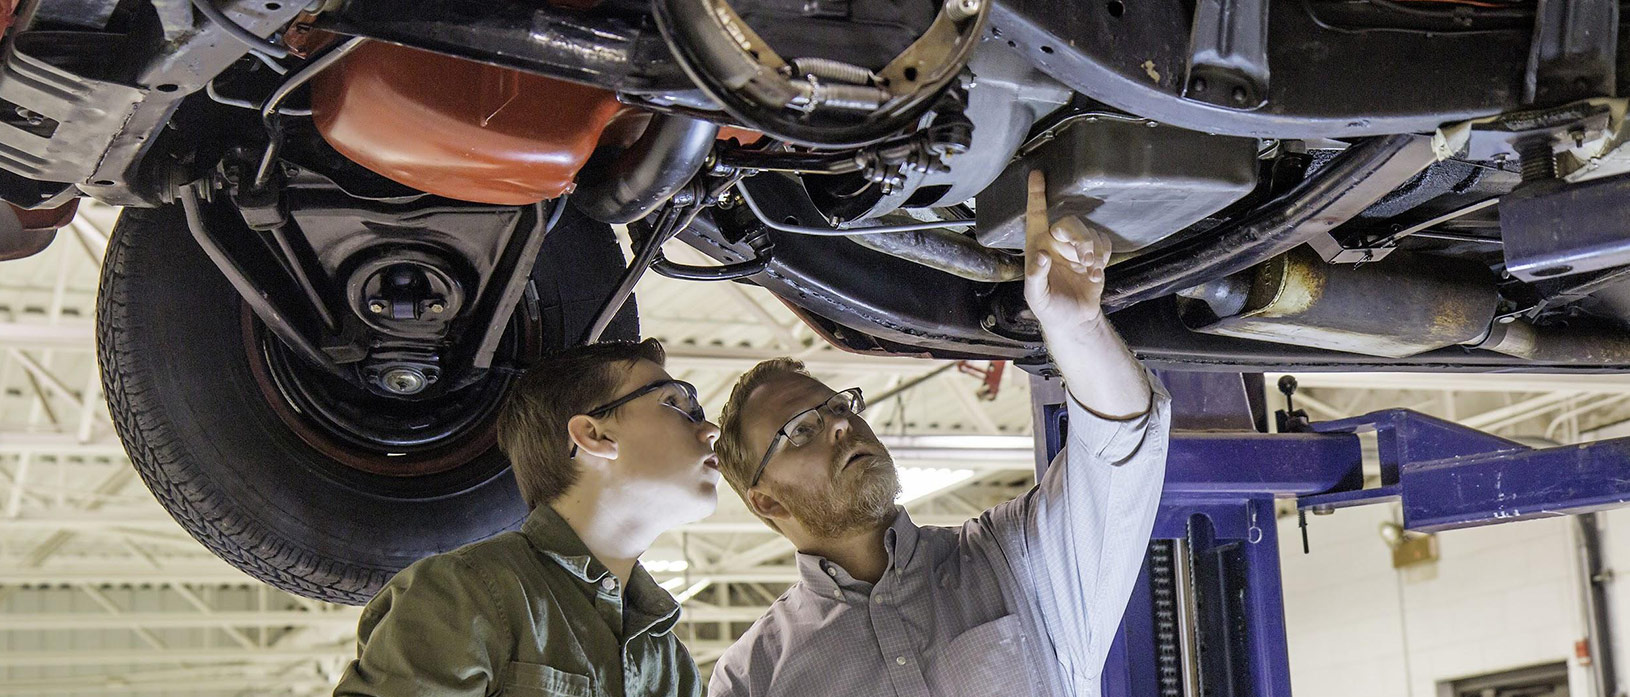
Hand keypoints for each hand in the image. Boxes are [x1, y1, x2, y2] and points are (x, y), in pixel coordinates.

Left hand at [1024, 170, 1111, 331]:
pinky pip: (1103, 243)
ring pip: (1090, 233)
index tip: (1037, 175)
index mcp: (1038, 247)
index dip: (1036, 195)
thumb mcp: (1036, 296)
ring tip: (1088, 273)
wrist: (1074, 320)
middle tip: (1083, 260)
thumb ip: (1036, 276)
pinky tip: (1094, 274)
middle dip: (1080, 239)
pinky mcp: (1094, 254)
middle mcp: (1056, 243)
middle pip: (1070, 223)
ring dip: (1092, 253)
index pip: (1036, 216)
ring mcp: (1076, 248)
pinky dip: (1102, 258)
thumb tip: (1042, 255)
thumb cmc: (1049, 307)